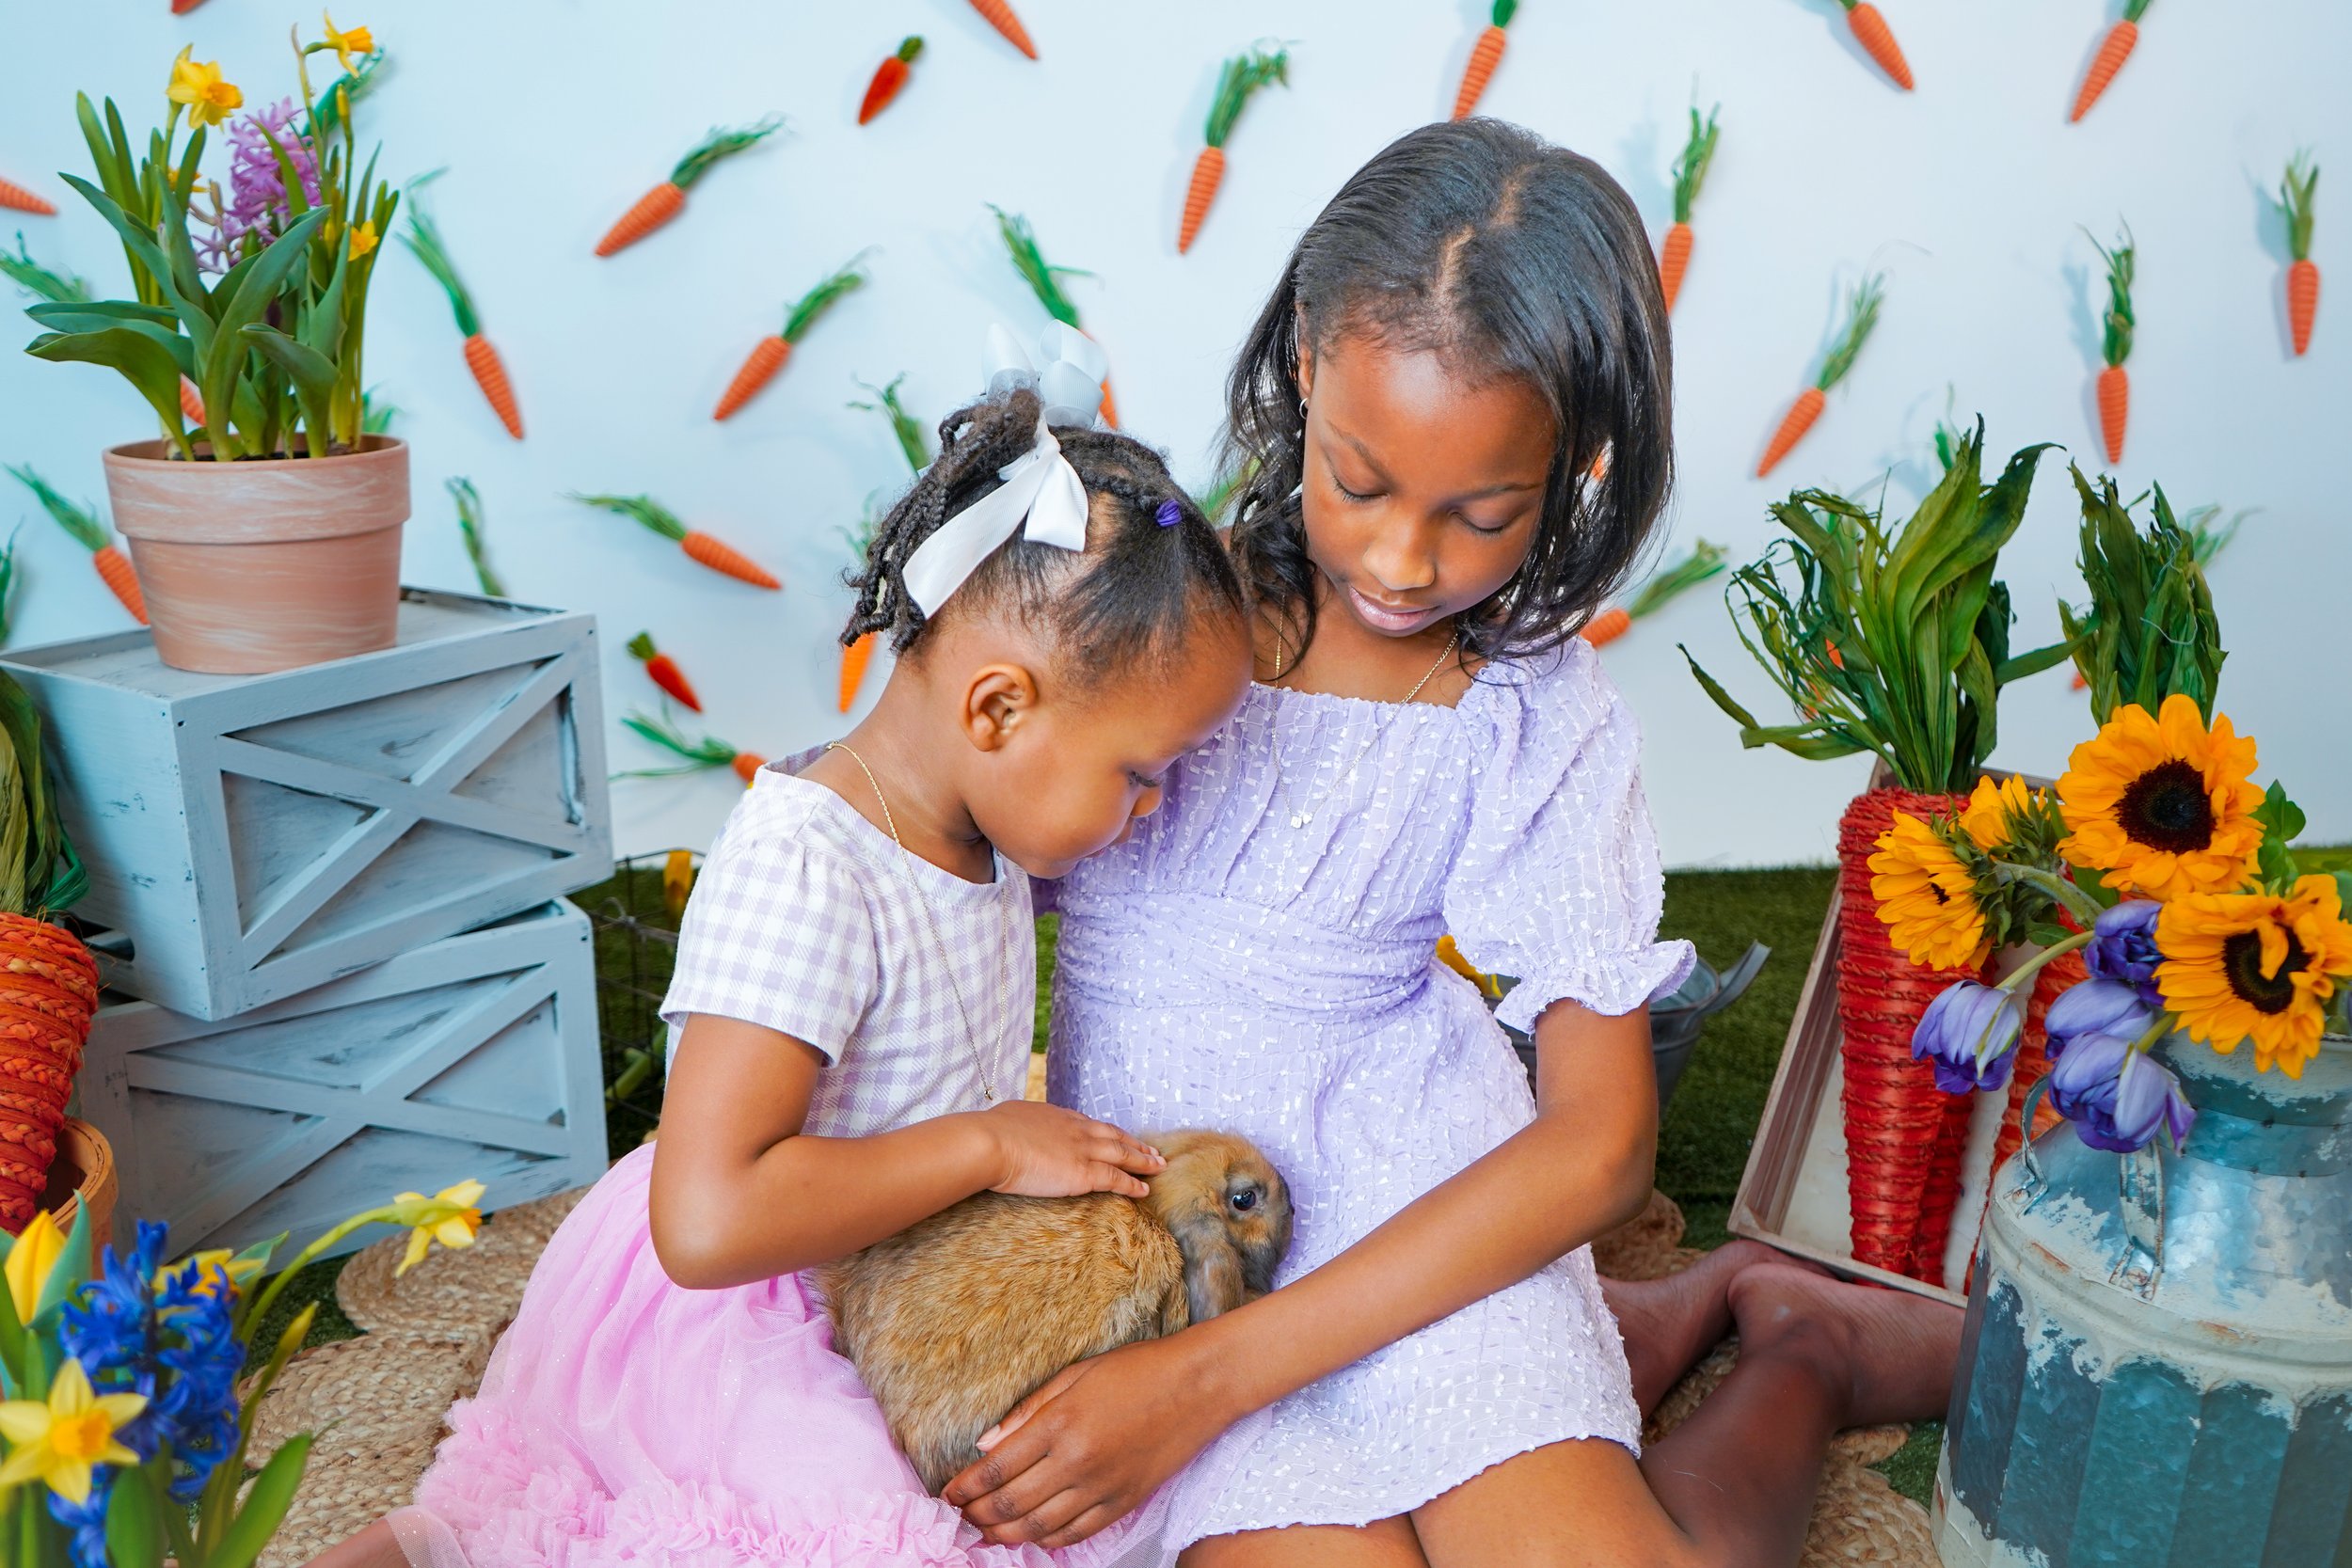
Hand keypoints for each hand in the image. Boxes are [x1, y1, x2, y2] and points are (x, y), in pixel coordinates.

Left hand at [945, 1333, 1231, 1547]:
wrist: (1200, 1384)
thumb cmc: (1138, 1369)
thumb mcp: (1076, 1374)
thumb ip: (1028, 1411)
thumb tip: (987, 1443)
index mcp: (1059, 1424)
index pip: (996, 1468)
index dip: (965, 1487)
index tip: (947, 1495)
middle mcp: (1077, 1461)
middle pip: (1011, 1503)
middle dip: (977, 1515)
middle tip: (959, 1518)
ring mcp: (1102, 1487)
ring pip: (1039, 1527)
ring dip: (1005, 1534)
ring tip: (986, 1532)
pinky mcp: (1124, 1502)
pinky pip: (1076, 1534)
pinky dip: (1047, 1540)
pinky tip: (1032, 1535)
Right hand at [978, 1100, 1163, 1198]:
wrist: (990, 1143)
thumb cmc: (989, 1132)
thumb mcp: (1008, 1118)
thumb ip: (1020, 1123)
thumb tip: (1012, 1125)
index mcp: (1058, 1116)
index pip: (1091, 1124)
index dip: (1108, 1132)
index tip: (1119, 1136)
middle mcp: (1076, 1130)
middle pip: (1114, 1136)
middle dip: (1135, 1144)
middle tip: (1152, 1150)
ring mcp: (1083, 1151)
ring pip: (1123, 1155)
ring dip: (1143, 1161)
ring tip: (1158, 1166)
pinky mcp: (1084, 1174)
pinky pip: (1116, 1179)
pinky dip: (1133, 1184)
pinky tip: (1144, 1189)